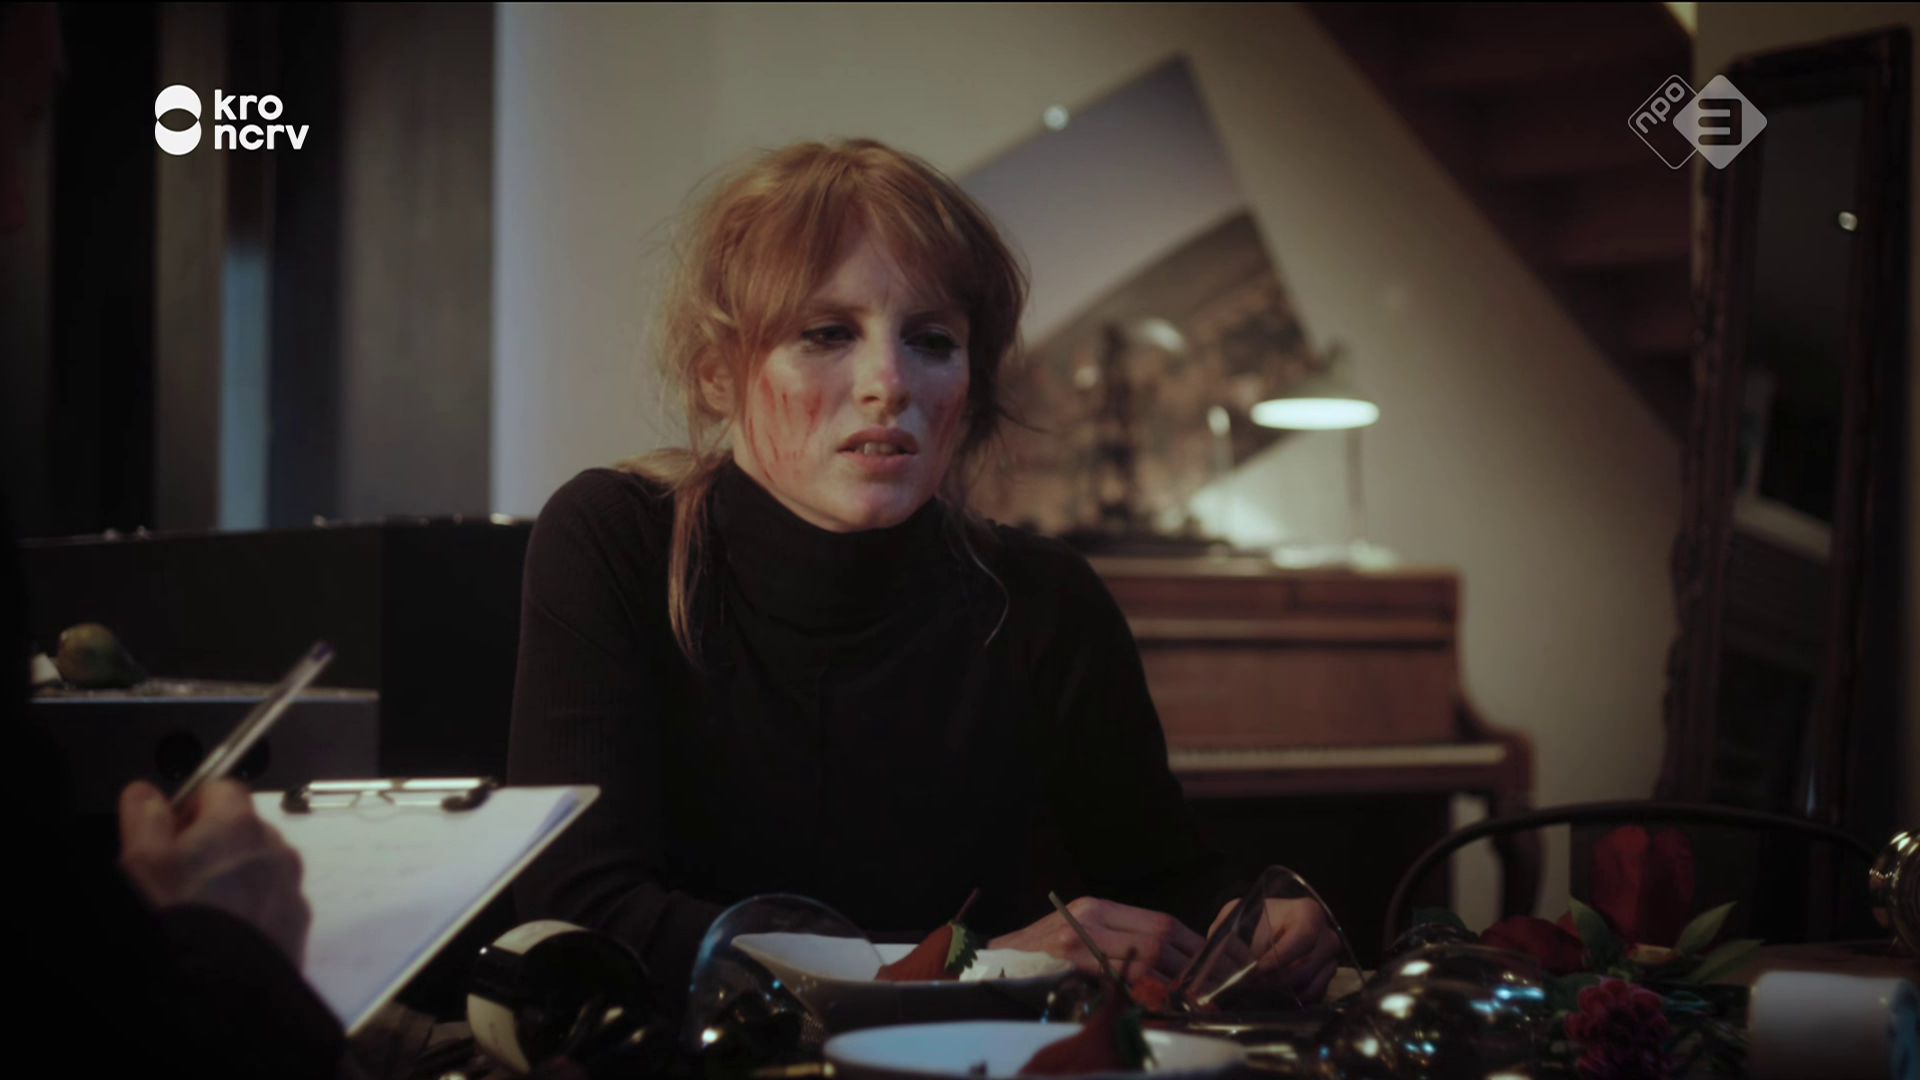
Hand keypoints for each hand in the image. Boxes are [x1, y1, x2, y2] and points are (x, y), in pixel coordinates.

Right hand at [118, 779, 311, 967]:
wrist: (217, 986)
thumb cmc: (181, 919)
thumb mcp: (143, 862)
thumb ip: (145, 817)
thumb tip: (146, 793)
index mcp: (238, 826)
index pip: (221, 789)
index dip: (192, 807)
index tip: (172, 832)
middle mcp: (275, 850)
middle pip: (244, 829)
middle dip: (215, 844)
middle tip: (181, 875)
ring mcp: (291, 886)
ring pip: (260, 866)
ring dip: (236, 876)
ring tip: (203, 907)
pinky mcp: (297, 922)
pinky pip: (273, 901)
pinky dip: (253, 907)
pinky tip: (226, 929)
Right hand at [989, 896, 1204, 979]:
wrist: (992, 963)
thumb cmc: (1037, 954)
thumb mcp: (1079, 933)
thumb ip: (1117, 938)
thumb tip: (1169, 959)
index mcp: (1097, 907)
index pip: (1160, 921)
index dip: (1191, 945)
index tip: (1210, 965)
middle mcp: (1091, 917)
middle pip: (1159, 938)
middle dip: (1190, 966)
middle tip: (1209, 988)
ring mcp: (1079, 941)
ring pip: (1146, 959)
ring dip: (1174, 982)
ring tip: (1192, 999)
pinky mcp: (1069, 965)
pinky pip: (1120, 980)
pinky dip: (1145, 995)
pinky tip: (1158, 1005)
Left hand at [1204, 897, 1341, 1000]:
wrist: (1271, 924)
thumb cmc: (1256, 917)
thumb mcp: (1237, 914)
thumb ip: (1225, 930)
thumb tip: (1211, 959)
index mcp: (1308, 913)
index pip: (1302, 939)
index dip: (1280, 958)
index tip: (1257, 970)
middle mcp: (1326, 936)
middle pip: (1305, 967)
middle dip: (1275, 981)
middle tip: (1251, 985)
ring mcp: (1330, 959)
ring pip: (1310, 986)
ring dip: (1282, 993)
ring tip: (1258, 990)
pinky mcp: (1327, 979)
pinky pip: (1314, 997)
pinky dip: (1293, 1001)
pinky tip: (1274, 996)